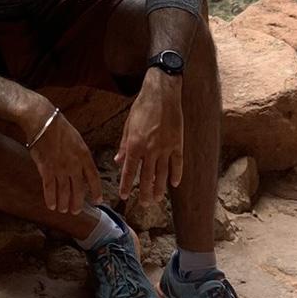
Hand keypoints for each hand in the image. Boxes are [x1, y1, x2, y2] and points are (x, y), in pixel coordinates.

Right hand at [24, 103, 101, 217]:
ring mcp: (61, 168)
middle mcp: (74, 164)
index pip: (94, 177)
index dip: (96, 191)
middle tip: (76, 211)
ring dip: (64, 203)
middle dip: (78, 202)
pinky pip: (50, 188)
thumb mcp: (77, 140)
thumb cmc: (59, 127)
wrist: (43, 121)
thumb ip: (79, 155)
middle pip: (79, 189)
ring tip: (63, 210)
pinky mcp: (47, 169)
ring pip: (64, 192)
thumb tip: (79, 167)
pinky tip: (51, 205)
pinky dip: (50, 198)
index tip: (98, 200)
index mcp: (84, 155)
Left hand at [115, 74, 183, 207]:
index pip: (130, 170)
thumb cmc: (142, 106)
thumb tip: (118, 160)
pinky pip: (177, 163)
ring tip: (157, 199)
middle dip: (145, 193)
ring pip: (163, 174)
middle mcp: (150, 149)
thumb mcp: (128, 124)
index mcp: (135, 144)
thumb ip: (124, 144)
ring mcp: (166, 147)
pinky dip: (176, 175)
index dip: (127, 184)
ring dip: (160, 188)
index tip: (124, 196)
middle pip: (147, 177)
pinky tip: (174, 184)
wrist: (162, 92)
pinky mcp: (178, 143)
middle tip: (144, 204)